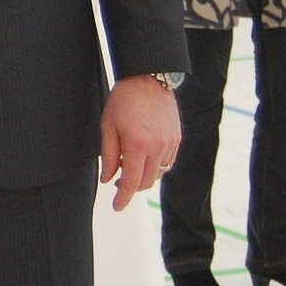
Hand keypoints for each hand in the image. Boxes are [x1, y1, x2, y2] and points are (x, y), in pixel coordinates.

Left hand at [99, 75, 181, 211]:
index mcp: (137, 145)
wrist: (148, 79)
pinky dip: (156, 166)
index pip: (132, 182)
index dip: (123, 198)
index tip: (117, 206)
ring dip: (145, 176)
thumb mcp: (108, 126)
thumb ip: (108, 155)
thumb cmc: (124, 100)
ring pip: (159, 173)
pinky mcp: (177, 139)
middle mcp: (157, 147)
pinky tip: (144, 156)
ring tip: (130, 166)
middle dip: (133, 187)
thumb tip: (108, 179)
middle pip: (147, 181)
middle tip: (119, 181)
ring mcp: (170, 143)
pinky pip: (167, 162)